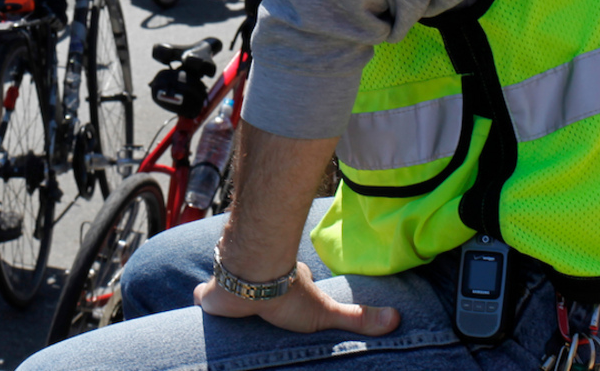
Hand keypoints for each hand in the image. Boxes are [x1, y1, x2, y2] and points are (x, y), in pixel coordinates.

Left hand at [195, 262, 399, 335]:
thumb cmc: (289, 294)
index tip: (280, 300)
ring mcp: (236, 288)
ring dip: (229, 297)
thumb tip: (397, 320)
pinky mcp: (214, 297)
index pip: (282, 286)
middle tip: (251, 308)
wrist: (255, 279)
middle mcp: (259, 283)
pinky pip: (205, 298)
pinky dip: (205, 299)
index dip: (280, 291)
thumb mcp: (328, 313)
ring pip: (230, 290)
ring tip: (230, 314)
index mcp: (283, 284)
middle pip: (255, 290)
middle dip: (253, 296)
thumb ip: (357, 317)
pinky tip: (202, 305)